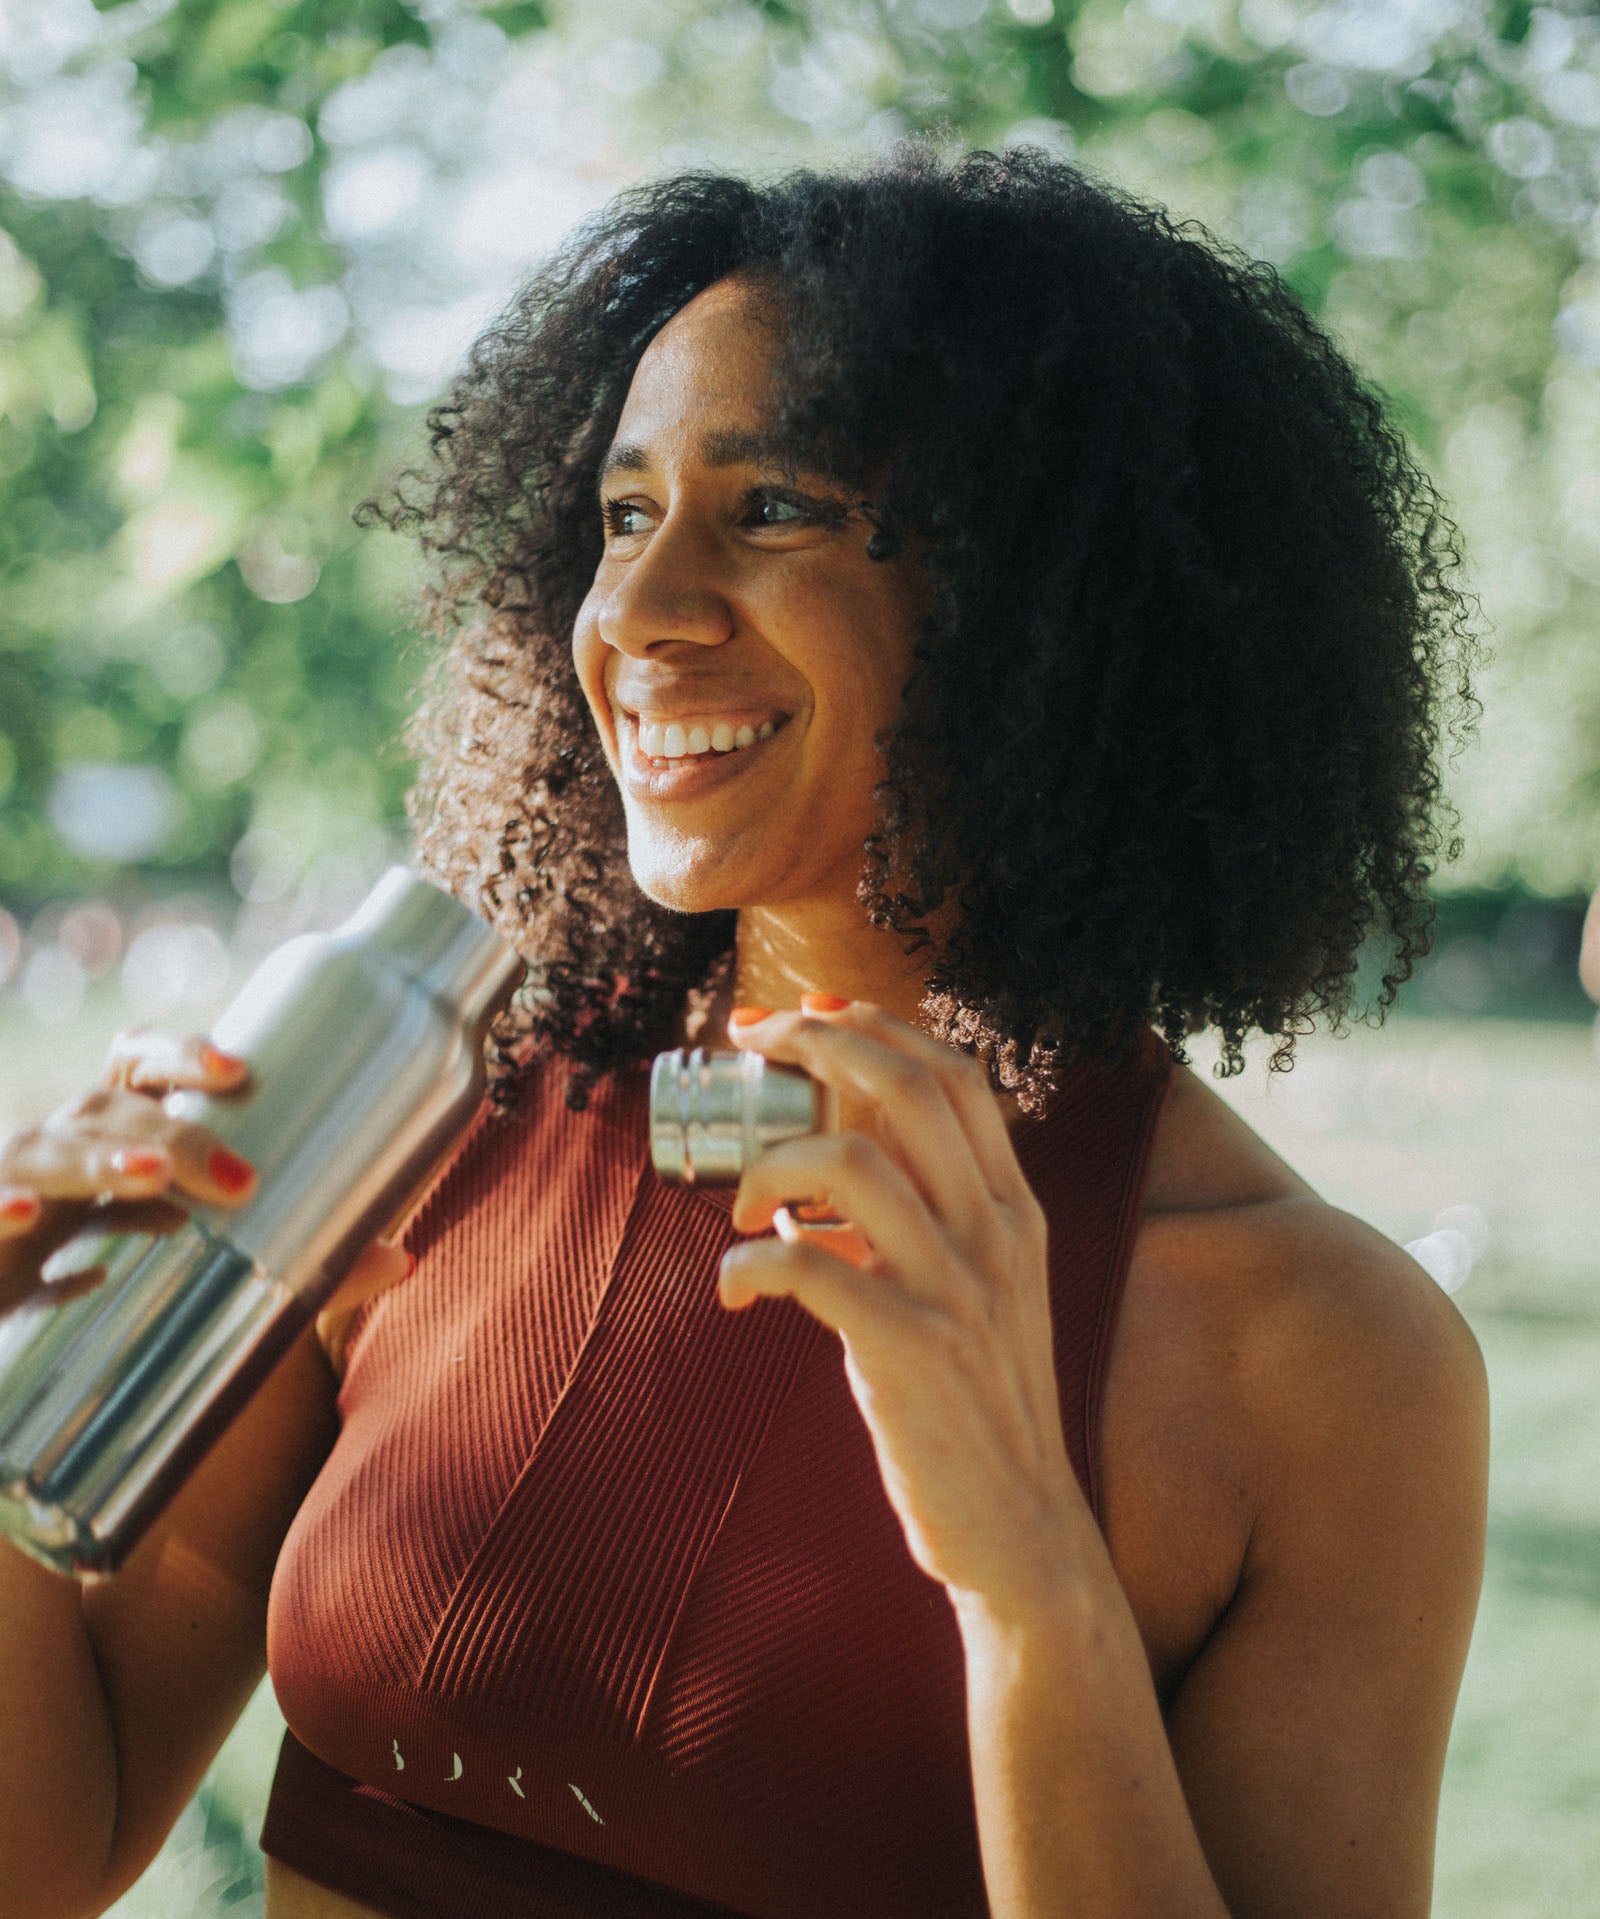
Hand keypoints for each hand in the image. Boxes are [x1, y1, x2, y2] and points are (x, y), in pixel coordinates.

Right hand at [0, 1030, 408, 1360]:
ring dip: (98, 1161)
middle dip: (169, 1131)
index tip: (239, 1071)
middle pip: (104, 1109)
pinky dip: (2, 1208)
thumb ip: (297, 1270)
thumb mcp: (206, 1276)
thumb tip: (402, 1261)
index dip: (179, 1053)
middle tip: (238, 1179)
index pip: (135, 1066)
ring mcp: (9, 1195)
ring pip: (40, 1152)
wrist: (15, 1378)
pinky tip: (28, 1218)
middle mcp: (58, 1154)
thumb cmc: (116, 1297)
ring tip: (151, 1180)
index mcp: (113, 1139)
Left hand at [720, 999, 1083, 1613]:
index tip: (807, 1012)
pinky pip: (809, 1265)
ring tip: (740, 1201)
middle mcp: (997, 1232)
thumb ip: (912, 1235)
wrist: (1021, 1529)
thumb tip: (812, 1204)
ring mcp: (958, 1289)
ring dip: (772, 1160)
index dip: (877, 1025)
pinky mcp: (911, 1350)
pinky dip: (752, 1260)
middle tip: (751, 1045)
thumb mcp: (974, 1299)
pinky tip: (734, 1284)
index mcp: (1014, 1209)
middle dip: (817, 1042)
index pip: (955, 1075)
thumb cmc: (977, 1408)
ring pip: (852, 1159)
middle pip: (907, 1086)